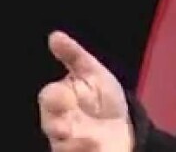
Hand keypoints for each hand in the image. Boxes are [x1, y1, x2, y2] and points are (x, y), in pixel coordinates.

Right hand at [38, 31, 133, 151]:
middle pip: (50, 125)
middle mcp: (60, 123)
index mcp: (61, 99)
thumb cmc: (102, 99)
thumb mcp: (93, 73)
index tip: (66, 97)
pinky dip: (87, 151)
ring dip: (75, 144)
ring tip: (92, 140)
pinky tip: (97, 147)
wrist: (125, 128)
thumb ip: (73, 56)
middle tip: (66, 129)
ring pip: (63, 146)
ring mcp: (69, 143)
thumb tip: (54, 36)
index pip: (50, 97)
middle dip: (57, 126)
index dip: (56, 98)